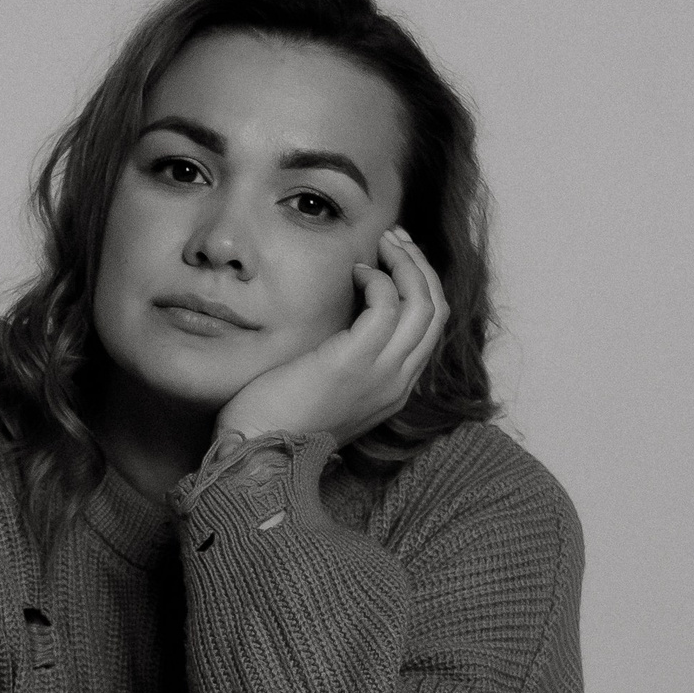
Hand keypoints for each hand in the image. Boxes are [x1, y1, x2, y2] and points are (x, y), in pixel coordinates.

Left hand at [215, 225, 449, 450]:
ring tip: (383, 242)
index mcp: (393, 389)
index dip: (419, 287)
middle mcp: (397, 383)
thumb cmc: (277, 419)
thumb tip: (344, 316)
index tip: (395, 260)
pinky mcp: (355, 363)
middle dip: (420, 266)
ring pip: (423, 303)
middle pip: (435, 311)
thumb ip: (346, 356)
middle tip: (395, 238)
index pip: (428, 330)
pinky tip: (356, 271)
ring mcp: (381, 374)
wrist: (258, 454)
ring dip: (407, 262)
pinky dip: (378, 279)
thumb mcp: (325, 386)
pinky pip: (387, 307)